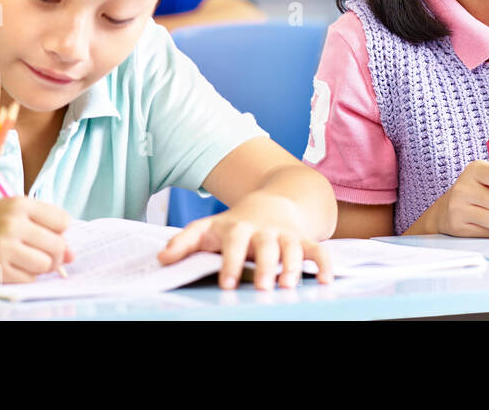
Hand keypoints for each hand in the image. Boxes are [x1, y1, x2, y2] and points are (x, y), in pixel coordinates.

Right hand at [0, 196, 73, 283]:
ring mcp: (2, 247)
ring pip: (45, 264)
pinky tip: (13, 266)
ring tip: (27, 259)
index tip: (47, 231)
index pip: (63, 221)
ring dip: (41, 266)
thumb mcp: (18, 215)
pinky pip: (28, 279)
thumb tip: (73, 256)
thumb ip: (48, 229)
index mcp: (20, 204)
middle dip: (56, 253)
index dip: (59, 230)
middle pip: (58, 245)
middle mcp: (12, 223)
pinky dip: (26, 276)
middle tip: (43, 252)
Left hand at [158, 191, 332, 290]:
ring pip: (292, 247)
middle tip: (262, 287)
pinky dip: (324, 263)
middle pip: (266, 246)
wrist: (271, 202)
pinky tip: (326, 280)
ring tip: (288, 285)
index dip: (231, 262)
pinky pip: (318, 249)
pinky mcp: (302, 240)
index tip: (226, 283)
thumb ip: (185, 242)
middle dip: (265, 265)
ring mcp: (285, 234)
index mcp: (238, 227)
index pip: (234, 242)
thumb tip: (162, 259)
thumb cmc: (233, 225)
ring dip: (292, 265)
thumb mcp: (207, 229)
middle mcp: (264, 230)